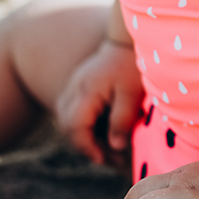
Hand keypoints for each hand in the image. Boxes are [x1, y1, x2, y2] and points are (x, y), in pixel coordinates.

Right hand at [56, 39, 143, 165]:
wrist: (127, 39)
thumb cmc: (132, 65)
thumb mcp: (132, 94)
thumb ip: (122, 120)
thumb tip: (115, 146)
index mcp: (86, 91)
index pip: (75, 127)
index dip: (87, 148)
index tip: (104, 159)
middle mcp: (73, 89)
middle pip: (67, 126)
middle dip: (85, 146)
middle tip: (108, 158)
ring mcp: (73, 85)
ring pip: (66, 119)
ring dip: (82, 136)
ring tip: (106, 148)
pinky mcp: (77, 84)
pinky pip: (71, 110)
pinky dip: (82, 125)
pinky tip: (101, 131)